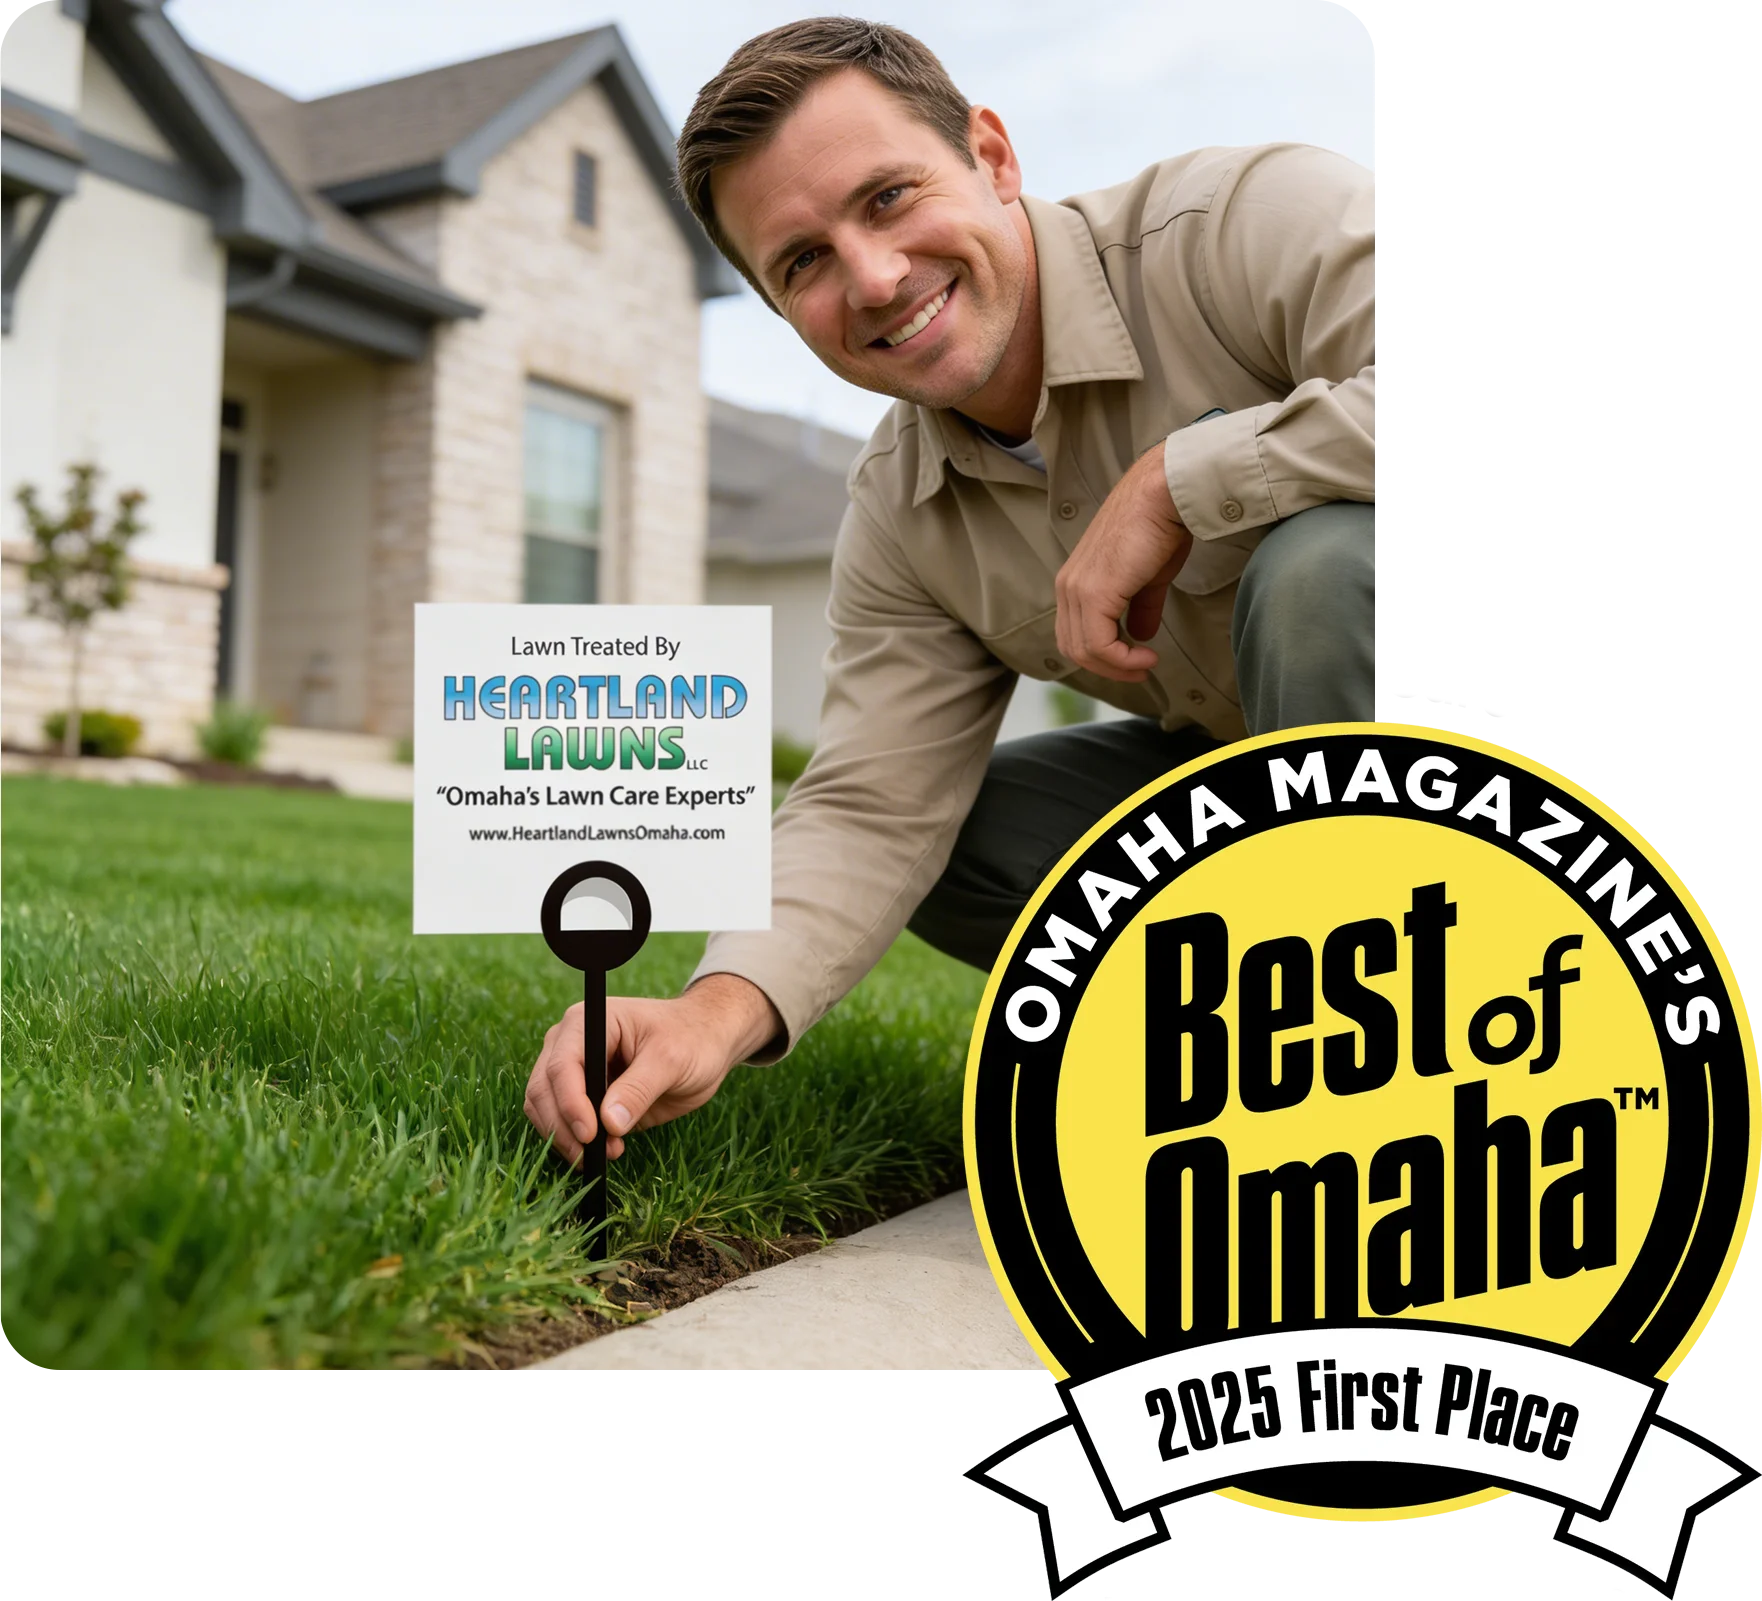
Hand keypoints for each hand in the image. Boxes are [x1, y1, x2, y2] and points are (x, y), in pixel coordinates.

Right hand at [523, 974, 782, 1162]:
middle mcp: (572, 1043)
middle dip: (563, 1127)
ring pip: (544, 1108)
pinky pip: (562, 1121)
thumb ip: (639, 1089)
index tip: (590, 1135)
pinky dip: (574, 1141)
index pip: (563, 1065)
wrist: (706, 1042)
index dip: (570, 1103)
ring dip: (566, 1138)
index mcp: (589, 1022)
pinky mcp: (583, 1095)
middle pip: (544, 1089)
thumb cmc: (691, 1039)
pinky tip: (609, 1149)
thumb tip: (609, 1123)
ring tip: (608, 1152)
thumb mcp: (671, 1059)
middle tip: (593, 1156)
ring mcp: (574, 1069)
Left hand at [1054, 443, 1192, 681]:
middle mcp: (1067, 586)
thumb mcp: (1149, 577)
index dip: (1103, 656)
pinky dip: (1122, 660)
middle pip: (1074, 647)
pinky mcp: (1093, 593)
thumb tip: (1142, 636)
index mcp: (1075, 580)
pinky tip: (1146, 657)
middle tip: (1140, 671)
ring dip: (1117, 667)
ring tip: (1146, 665)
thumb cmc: (1160, 525)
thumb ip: (1141, 608)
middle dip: (1108, 668)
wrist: (1165, 496)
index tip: (1136, 663)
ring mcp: (1076, 589)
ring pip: (1084, 650)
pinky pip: (1099, 644)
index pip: (1075, 633)